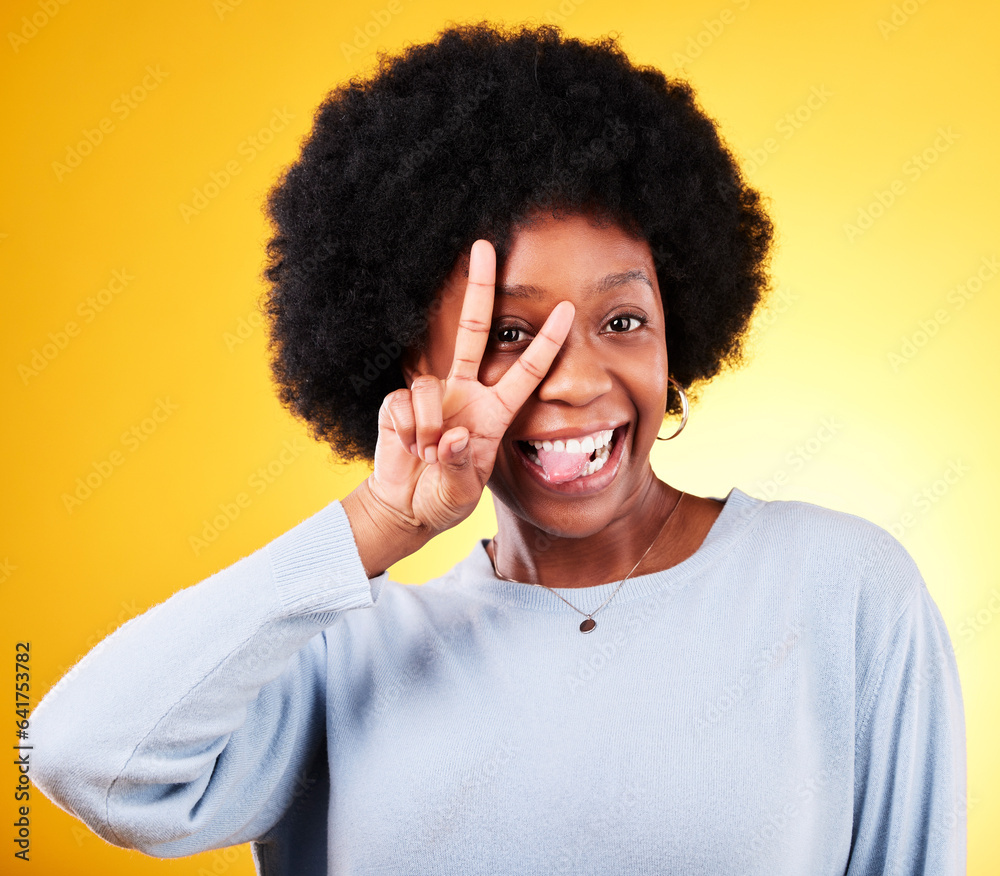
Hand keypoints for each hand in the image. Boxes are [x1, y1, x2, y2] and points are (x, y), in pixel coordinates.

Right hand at [367, 239, 573, 535]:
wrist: (407, 509)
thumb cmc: (444, 497)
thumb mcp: (463, 490)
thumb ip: (460, 467)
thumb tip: (451, 436)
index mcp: (494, 411)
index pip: (527, 369)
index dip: (546, 341)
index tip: (567, 310)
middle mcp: (465, 393)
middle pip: (475, 329)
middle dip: (479, 287)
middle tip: (486, 245)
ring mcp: (432, 395)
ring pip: (430, 384)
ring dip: (431, 427)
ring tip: (430, 456)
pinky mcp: (398, 401)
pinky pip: (406, 403)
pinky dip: (411, 433)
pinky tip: (412, 450)